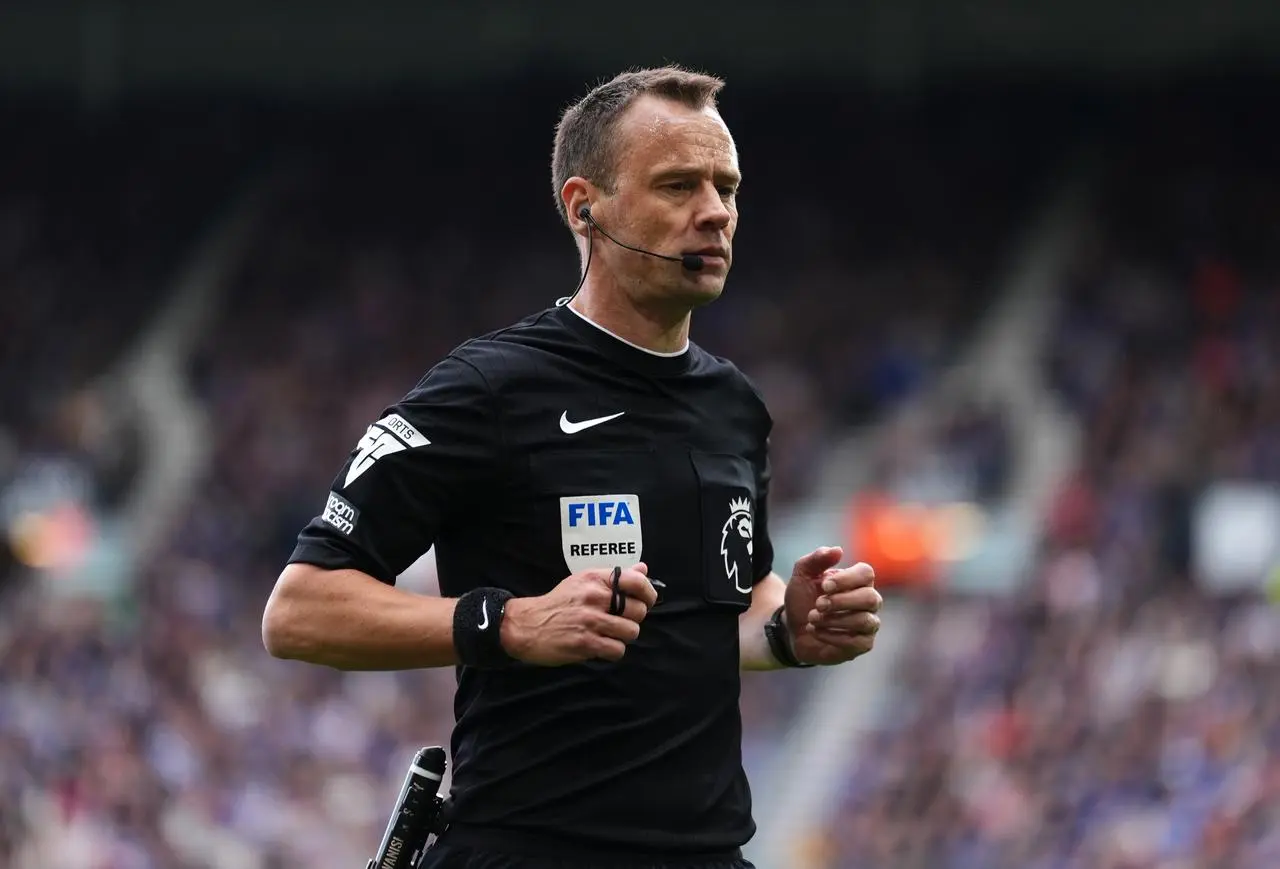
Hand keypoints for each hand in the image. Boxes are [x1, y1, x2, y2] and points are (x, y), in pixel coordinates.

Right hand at [501, 563, 657, 665]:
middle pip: (638, 610)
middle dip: (634, 619)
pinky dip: (613, 651)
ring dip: (623, 636)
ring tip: (610, 634)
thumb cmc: (558, 604)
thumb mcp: (583, 582)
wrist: (526, 625)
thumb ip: (614, 578)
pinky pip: (617, 650)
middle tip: (621, 621)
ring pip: (631, 632)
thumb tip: (644, 569)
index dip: (649, 593)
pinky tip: (601, 646)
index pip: (636, 581)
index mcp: (595, 580)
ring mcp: (590, 621)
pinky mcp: (586, 642)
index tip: (648, 601)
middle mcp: (595, 597)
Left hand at [783, 546, 880, 665]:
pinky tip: (815, 630)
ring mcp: (868, 623)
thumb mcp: (802, 575)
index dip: (846, 579)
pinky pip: (858, 642)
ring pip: (865, 621)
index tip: (824, 586)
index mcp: (857, 580)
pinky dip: (832, 636)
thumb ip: (816, 559)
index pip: (866, 573)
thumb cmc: (803, 598)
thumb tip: (837, 550)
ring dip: (834, 620)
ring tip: (812, 618)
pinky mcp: (862, 644)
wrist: (792, 627)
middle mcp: (869, 600)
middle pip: (870, 598)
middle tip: (818, 605)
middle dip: (841, 602)